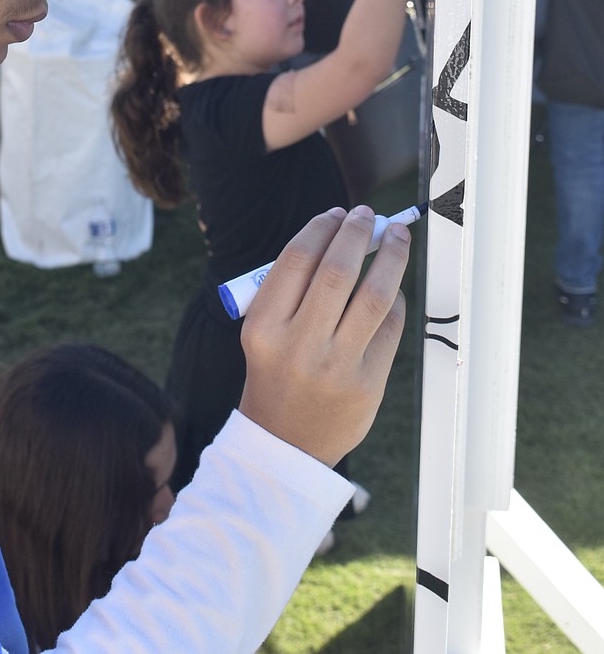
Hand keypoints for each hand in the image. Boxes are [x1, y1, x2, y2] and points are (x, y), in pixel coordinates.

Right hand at [238, 206, 409, 467]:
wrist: (286, 443)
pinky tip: (394, 287)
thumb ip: (293, 288)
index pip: (297, 258)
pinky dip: (395, 299)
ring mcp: (336, 366)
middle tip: (368, 216)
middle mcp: (298, 345)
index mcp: (263, 326)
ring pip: (374, 295)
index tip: (337, 214)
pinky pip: (390, 326)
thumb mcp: (264, 332)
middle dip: (358, 233)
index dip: (322, 228)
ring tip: (396, 236)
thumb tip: (343, 236)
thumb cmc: (276, 373)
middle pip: (338, 270)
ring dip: (390, 257)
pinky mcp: (367, 384)